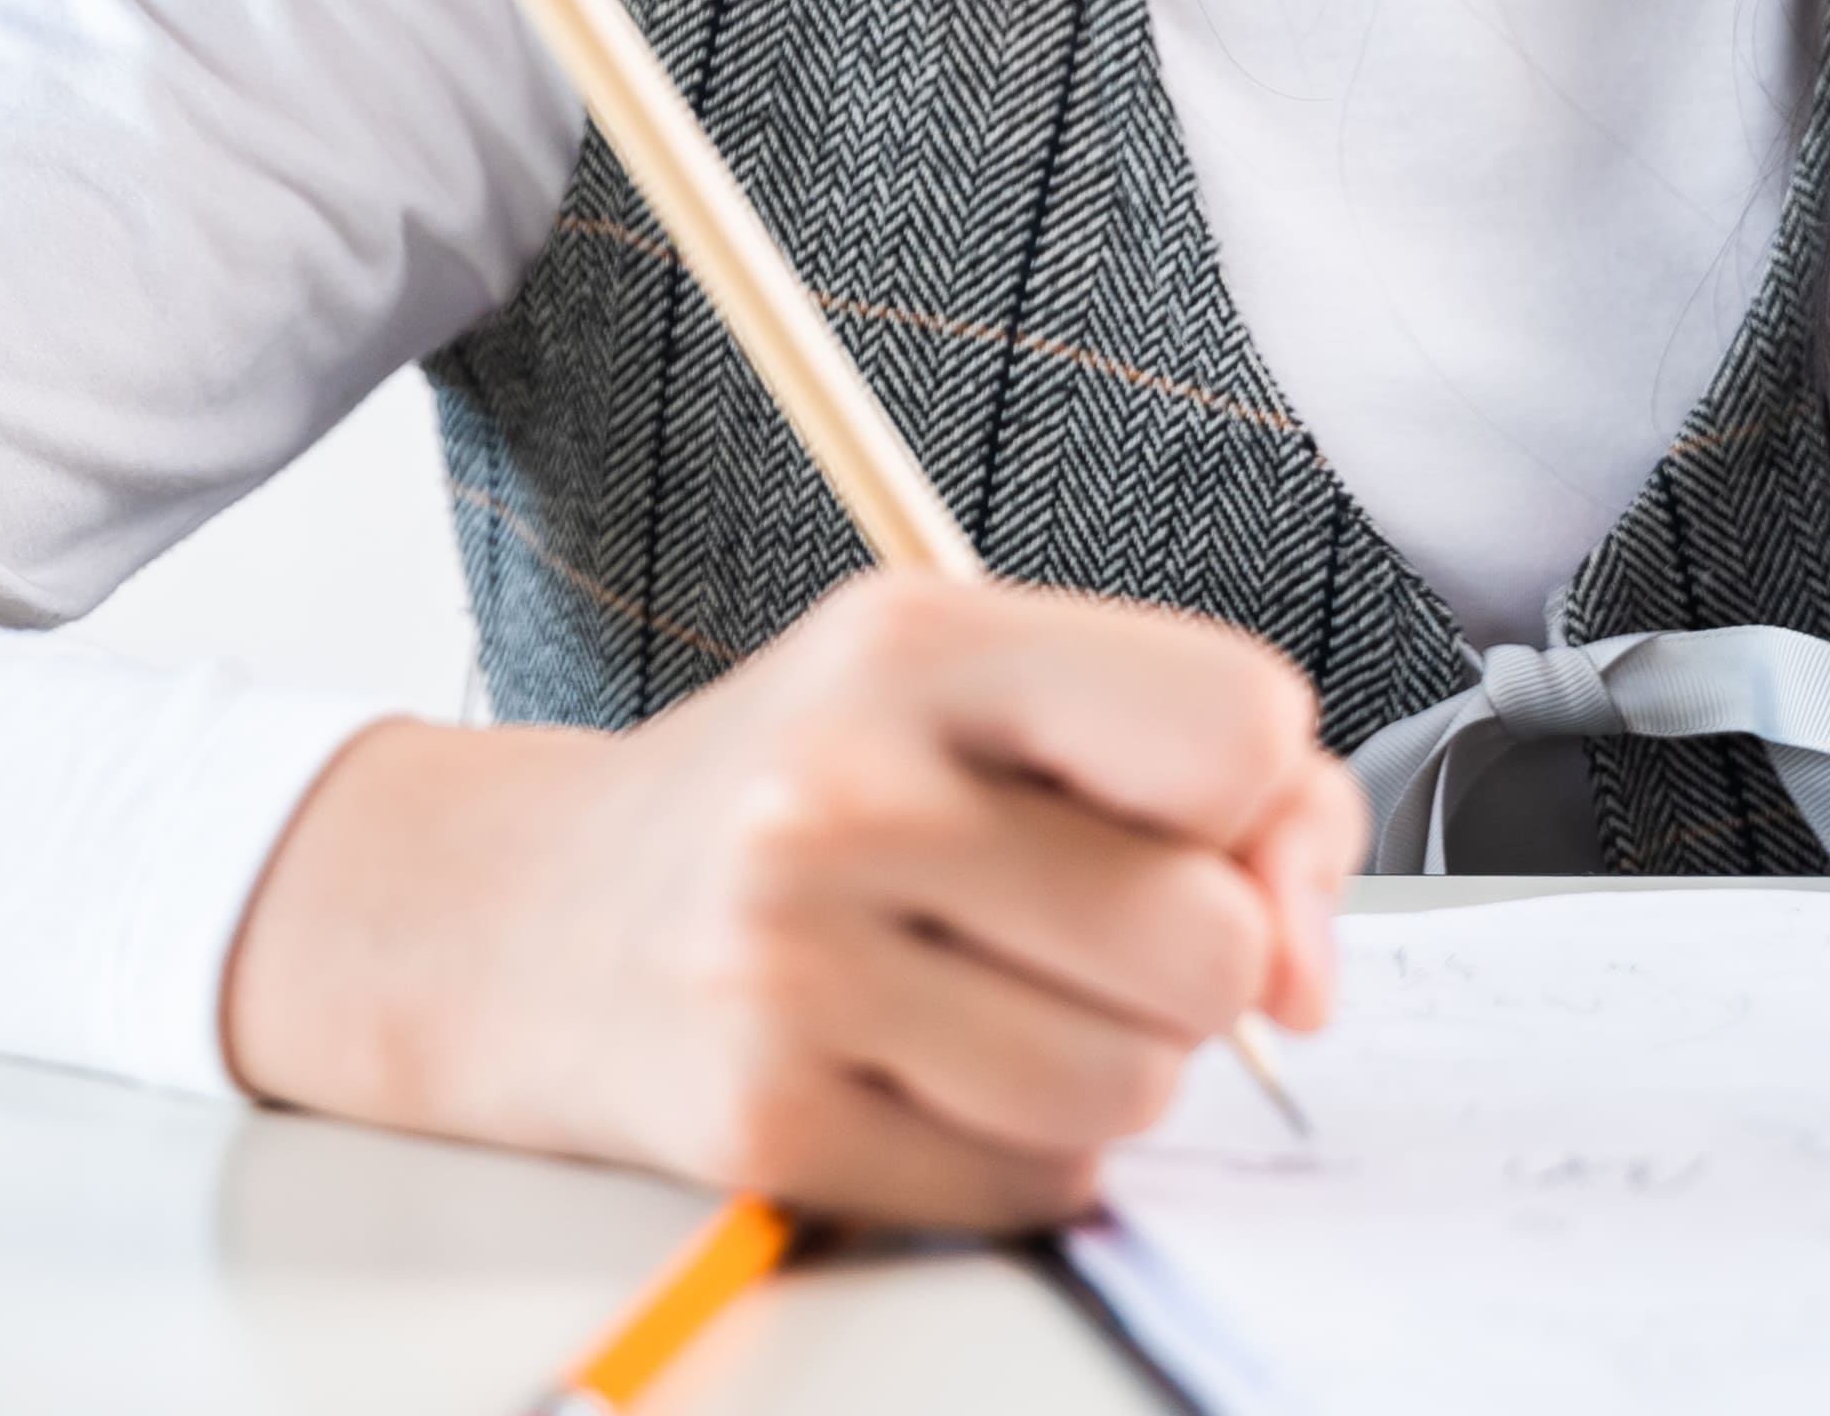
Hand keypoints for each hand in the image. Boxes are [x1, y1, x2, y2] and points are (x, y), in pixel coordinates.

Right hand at [216, 571, 1360, 1227]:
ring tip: (983, 999)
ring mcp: (794, 966)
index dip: (1255, 800)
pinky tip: (924, 1075)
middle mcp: (844, 792)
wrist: (522, 918)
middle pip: (1206, 942)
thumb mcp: (980, 700)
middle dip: (1184, 965)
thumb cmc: (803, 798)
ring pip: (1134, 1088)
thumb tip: (1308, 959)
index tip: (1179, 817)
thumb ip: (1209, 777)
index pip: (1237, 724)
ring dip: (1103, 1070)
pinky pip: (1035, 1186)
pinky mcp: (770, 1124)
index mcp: (916, 643)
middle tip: (1071, 927)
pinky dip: (1018, 1154)